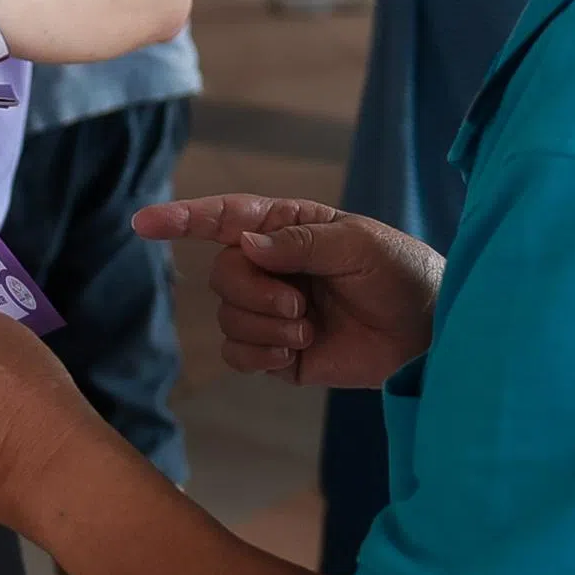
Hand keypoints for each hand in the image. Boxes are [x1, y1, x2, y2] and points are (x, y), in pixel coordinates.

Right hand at [131, 194, 440, 388]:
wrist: (430, 335)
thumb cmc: (402, 274)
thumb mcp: (360, 245)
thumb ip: (301, 243)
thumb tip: (245, 245)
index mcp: (286, 229)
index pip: (224, 219)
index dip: (182, 219)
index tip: (144, 224)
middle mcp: (271, 267)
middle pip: (222, 275)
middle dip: (255, 294)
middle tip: (301, 305)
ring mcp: (272, 311)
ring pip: (228, 317)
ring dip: (266, 327)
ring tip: (309, 329)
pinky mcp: (277, 352)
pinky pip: (238, 354)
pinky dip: (260, 354)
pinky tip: (294, 353)